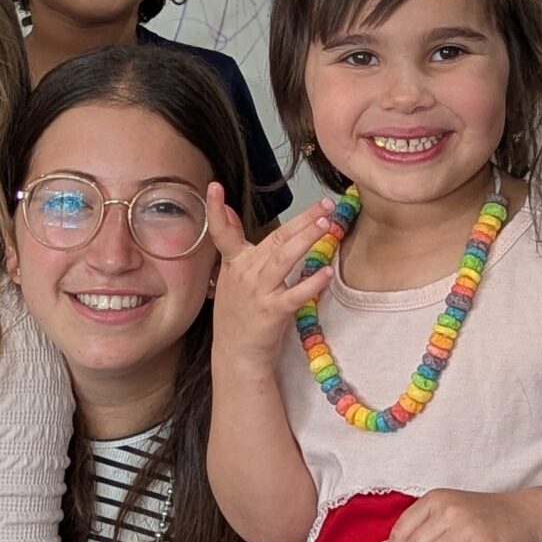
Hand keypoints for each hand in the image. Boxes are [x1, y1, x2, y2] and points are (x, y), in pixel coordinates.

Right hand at [204, 185, 337, 370]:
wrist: (236, 355)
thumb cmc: (240, 315)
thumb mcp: (231, 277)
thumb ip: (233, 244)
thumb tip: (229, 211)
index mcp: (235, 264)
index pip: (222, 232)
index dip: (216, 209)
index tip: (214, 186)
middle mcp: (245, 274)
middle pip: (274, 240)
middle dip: (301, 220)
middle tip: (324, 205)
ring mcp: (258, 293)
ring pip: (284, 259)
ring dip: (306, 239)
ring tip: (327, 225)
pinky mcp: (272, 313)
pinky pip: (294, 294)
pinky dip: (311, 283)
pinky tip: (326, 272)